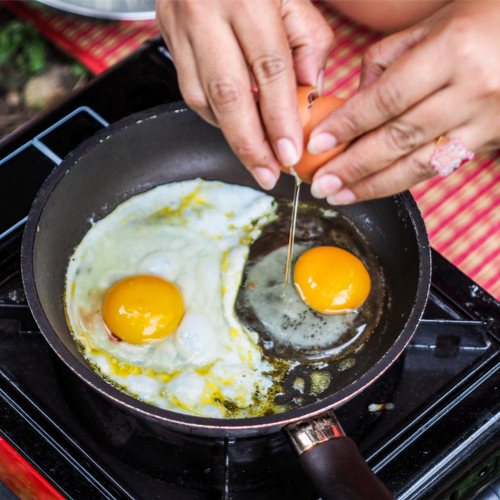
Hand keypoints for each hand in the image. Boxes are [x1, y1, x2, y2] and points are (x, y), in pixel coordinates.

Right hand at [156, 0, 333, 189]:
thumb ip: (307, 43)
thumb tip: (308, 95)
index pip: (269, 69)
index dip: (281, 119)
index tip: (291, 154)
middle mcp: (207, 11)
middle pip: (228, 94)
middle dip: (251, 144)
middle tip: (269, 174)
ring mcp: (180, 25)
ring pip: (203, 98)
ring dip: (231, 135)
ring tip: (255, 158)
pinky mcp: (167, 37)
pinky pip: (190, 91)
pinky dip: (215, 116)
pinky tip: (234, 126)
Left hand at [308, 1, 499, 204]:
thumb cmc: (486, 21)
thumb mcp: (434, 24)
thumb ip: (386, 61)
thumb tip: (352, 104)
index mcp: (454, 49)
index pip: (387, 98)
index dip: (347, 125)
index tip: (317, 145)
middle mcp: (473, 89)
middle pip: (399, 137)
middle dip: (353, 166)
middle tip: (320, 183)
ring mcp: (487, 120)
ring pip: (419, 163)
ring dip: (373, 185)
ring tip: (340, 196)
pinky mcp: (493, 141)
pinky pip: (439, 168)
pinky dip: (402, 181)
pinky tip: (375, 189)